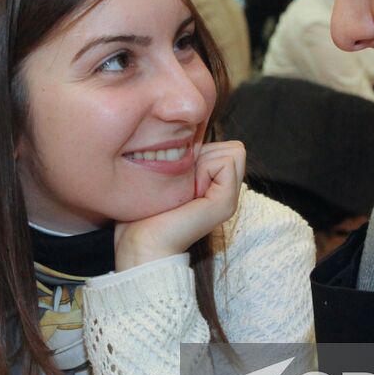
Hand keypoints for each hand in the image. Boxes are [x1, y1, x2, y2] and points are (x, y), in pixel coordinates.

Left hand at [114, 140, 245, 271]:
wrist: (141, 241)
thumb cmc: (145, 209)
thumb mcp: (170, 174)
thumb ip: (188, 157)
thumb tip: (193, 132)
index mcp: (216, 185)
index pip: (227, 146)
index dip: (201, 149)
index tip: (178, 173)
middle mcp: (227, 192)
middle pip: (233, 147)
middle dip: (204, 152)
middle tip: (182, 180)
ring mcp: (230, 199)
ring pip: (232, 151)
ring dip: (203, 160)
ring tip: (184, 187)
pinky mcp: (226, 204)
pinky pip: (226, 163)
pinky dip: (204, 168)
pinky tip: (188, 191)